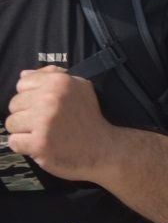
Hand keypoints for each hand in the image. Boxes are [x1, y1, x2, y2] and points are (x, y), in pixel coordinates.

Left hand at [5, 66, 116, 181]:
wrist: (101, 148)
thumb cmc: (88, 117)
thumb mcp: (80, 88)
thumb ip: (51, 77)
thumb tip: (24, 74)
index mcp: (60, 81)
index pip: (22, 84)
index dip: (32, 96)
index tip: (46, 106)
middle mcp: (50, 98)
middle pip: (14, 104)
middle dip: (27, 114)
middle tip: (47, 122)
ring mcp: (44, 121)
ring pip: (11, 123)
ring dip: (24, 131)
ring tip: (44, 133)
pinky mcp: (39, 143)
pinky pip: (14, 142)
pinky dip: (25, 146)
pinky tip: (42, 144)